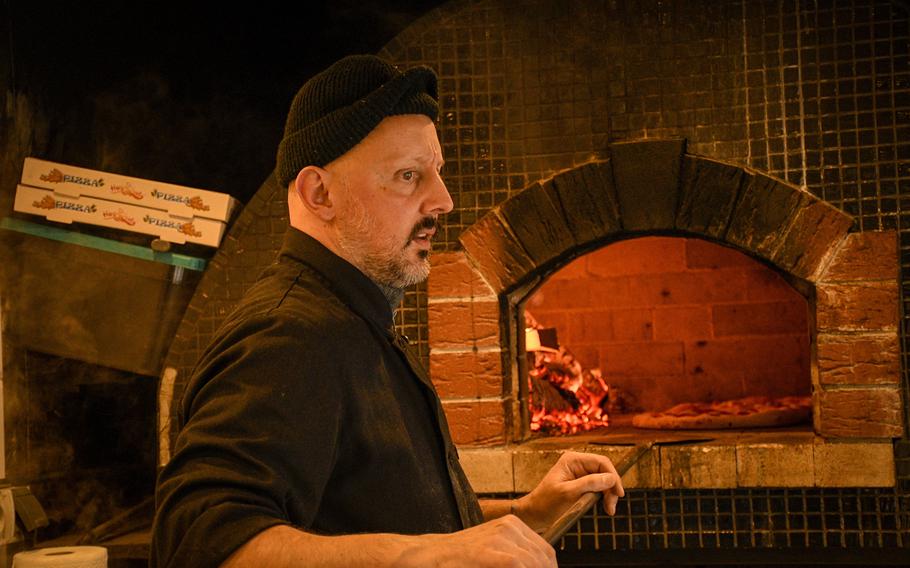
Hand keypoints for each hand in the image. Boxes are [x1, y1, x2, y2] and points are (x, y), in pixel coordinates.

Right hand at [401, 515, 555, 566]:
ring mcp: (500, 538)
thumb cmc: (459, 559)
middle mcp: (510, 527)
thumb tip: (539, 566)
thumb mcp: (492, 550)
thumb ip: (515, 557)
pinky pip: (520, 565)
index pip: (545, 552)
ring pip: (535, 562)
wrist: (430, 556)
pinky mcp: (491, 553)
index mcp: (512, 525)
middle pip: (544, 559)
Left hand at [514, 451, 624, 531]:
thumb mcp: (568, 493)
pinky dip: (603, 497)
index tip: (618, 493)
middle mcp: (577, 464)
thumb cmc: (546, 503)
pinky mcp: (580, 485)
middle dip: (611, 488)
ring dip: (608, 494)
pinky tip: (604, 507)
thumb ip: (589, 483)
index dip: (613, 476)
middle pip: (604, 471)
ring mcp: (579, 474)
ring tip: (609, 510)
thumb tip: (611, 478)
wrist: (534, 515)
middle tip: (611, 507)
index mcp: (573, 460)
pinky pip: (598, 488)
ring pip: (603, 481)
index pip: (601, 462)